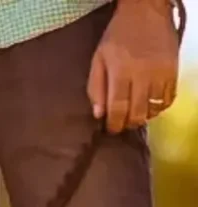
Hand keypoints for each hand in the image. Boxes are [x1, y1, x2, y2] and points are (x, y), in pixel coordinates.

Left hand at [88, 0, 179, 132]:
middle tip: (122, 125)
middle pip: (138, 111)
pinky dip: (159, 107)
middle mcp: (143, 74)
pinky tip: (150, 106)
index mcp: (120, 70)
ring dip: (144, 117)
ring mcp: (161, 73)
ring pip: (155, 107)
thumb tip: (99, 114)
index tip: (110, 129)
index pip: (117, 107)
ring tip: (135, 115)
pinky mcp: (174, 70)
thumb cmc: (117, 35)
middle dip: (128, 123)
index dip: (114, 123)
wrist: (146, 12)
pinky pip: (169, 98)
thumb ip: (96, 86)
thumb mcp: (99, 58)